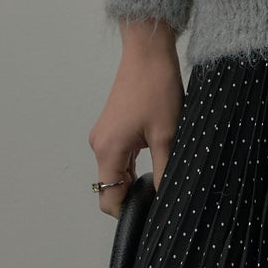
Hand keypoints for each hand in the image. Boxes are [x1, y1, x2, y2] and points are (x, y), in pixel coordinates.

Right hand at [87, 22, 182, 215]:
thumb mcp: (168, 135)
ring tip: (163, 173)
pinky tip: (156, 159)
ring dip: (136, 178)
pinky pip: (119, 157)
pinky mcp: (112, 128)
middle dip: (135, 196)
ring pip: (117, 172)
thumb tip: (168, 198)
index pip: (109, 200)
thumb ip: (165, 170)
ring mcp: (104, 136)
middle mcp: (100, 145)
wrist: (149, 53)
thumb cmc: (156, 87)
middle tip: (164, 194)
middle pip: (112, 187)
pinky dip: (133, 164)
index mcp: (108, 150)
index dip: (130, 212)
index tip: (152, 214)